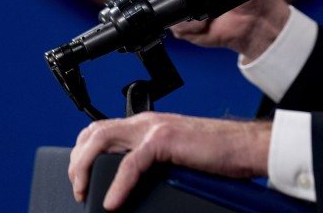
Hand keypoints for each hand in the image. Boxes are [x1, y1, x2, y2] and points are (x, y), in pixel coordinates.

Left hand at [69, 112, 271, 209]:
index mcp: (148, 124)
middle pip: (93, 132)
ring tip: (85, 191)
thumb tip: (130, 185)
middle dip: (77, 161)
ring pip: (101, 140)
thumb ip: (152, 161)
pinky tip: (113, 201)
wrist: (245, 146)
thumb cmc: (218, 152)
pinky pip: (130, 164)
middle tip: (78, 187)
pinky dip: (116, 185)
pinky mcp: (164, 140)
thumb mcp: (175, 155)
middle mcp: (147, 122)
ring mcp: (155, 128)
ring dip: (85, 167)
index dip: (84, 153)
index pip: (101, 129)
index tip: (81, 178)